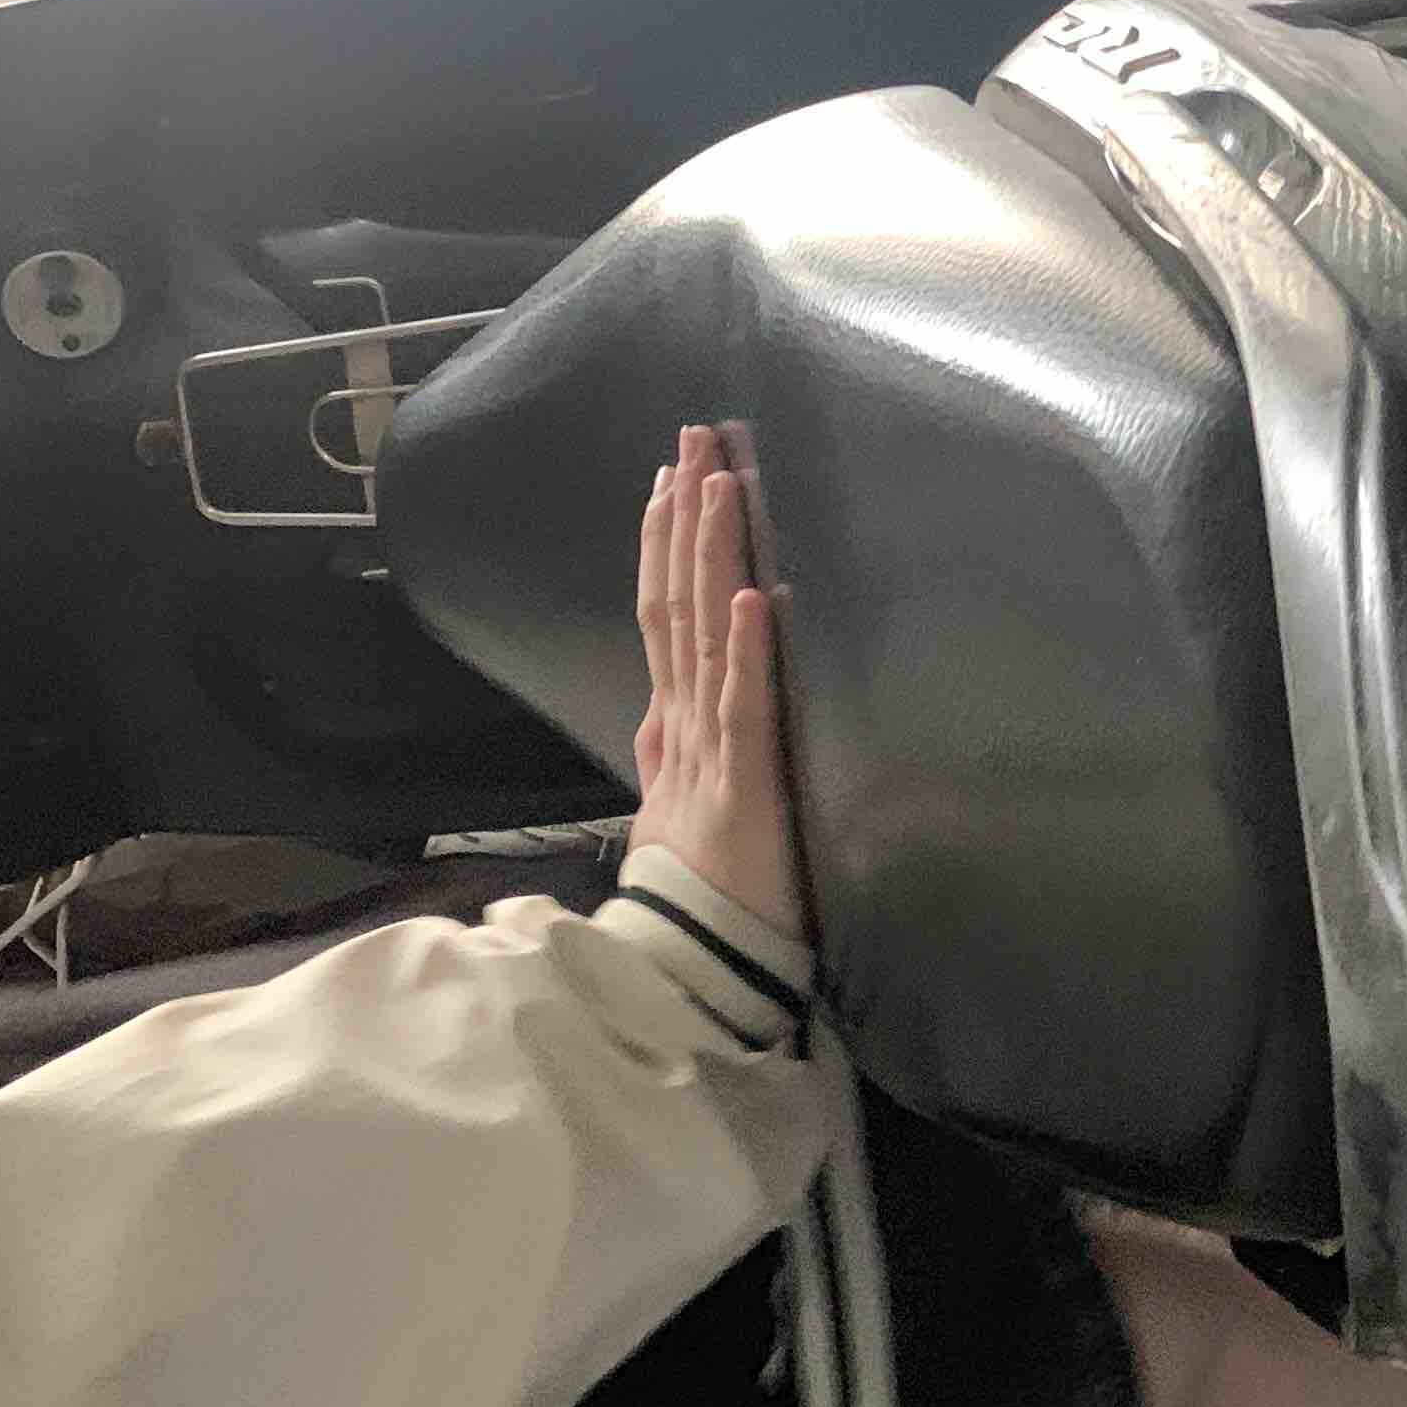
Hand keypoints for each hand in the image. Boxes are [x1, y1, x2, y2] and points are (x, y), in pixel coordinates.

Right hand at [631, 426, 800, 934]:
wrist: (696, 970)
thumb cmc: (706, 892)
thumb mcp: (683, 805)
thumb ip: (672, 753)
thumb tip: (657, 709)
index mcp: (673, 725)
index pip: (667, 614)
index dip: (669, 544)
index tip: (675, 476)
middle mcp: (682, 722)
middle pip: (677, 601)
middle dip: (685, 517)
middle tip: (693, 436)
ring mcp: (708, 748)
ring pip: (704, 633)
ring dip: (709, 556)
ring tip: (715, 483)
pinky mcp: (742, 783)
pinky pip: (742, 706)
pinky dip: (743, 649)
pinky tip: (748, 596)